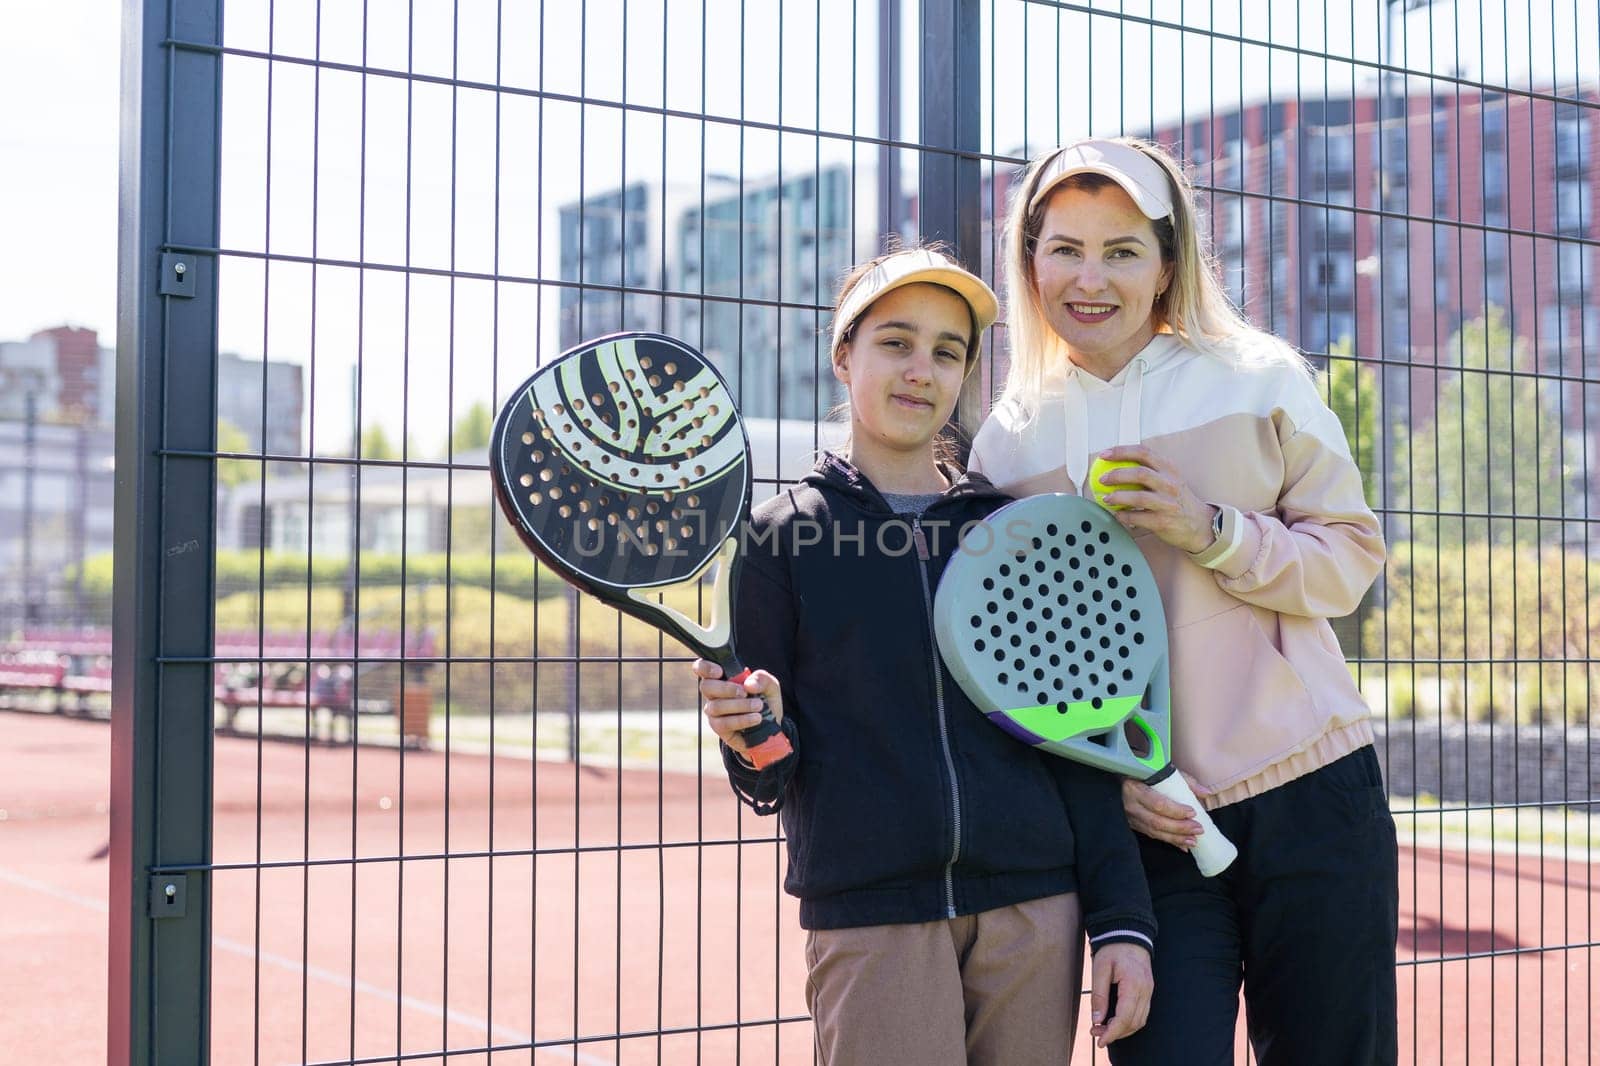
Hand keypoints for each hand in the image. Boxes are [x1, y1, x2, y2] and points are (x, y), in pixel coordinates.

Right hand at [693, 659, 782, 753]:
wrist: (771, 727)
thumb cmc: (765, 702)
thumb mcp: (770, 686)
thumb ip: (762, 678)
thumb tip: (748, 684)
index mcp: (722, 678)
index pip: (702, 668)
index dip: (705, 667)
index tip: (720, 672)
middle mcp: (714, 694)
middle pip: (706, 686)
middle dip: (726, 688)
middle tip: (745, 692)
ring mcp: (714, 712)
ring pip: (716, 706)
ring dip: (740, 705)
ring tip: (758, 706)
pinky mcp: (719, 728)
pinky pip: (723, 723)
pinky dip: (742, 720)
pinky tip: (756, 718)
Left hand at [1089, 941, 1153, 1046]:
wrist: (1128, 933)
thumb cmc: (1112, 949)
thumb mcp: (1100, 968)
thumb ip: (1099, 994)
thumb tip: (1097, 1019)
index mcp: (1133, 984)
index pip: (1125, 1017)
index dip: (1112, 1032)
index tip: (1099, 1040)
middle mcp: (1145, 991)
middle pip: (1134, 1023)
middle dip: (1115, 1033)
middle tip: (1096, 1033)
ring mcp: (1149, 991)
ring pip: (1140, 1021)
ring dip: (1123, 1029)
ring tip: (1103, 1028)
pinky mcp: (1148, 991)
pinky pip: (1142, 1013)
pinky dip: (1129, 1022)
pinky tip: (1115, 1020)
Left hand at [1094, 444, 1216, 554]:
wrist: (1200, 523)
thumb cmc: (1177, 499)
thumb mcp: (1169, 478)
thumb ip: (1148, 470)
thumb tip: (1115, 464)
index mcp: (1169, 469)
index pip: (1144, 453)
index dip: (1121, 451)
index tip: (1104, 455)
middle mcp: (1170, 484)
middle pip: (1140, 473)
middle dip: (1116, 474)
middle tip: (1102, 479)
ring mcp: (1168, 503)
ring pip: (1138, 497)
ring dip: (1117, 497)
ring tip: (1106, 498)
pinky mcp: (1163, 522)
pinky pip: (1137, 518)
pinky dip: (1124, 516)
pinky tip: (1118, 514)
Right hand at [1121, 774, 1206, 848]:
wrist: (1118, 779)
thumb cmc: (1142, 772)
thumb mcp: (1161, 771)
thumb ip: (1184, 781)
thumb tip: (1206, 793)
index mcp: (1136, 788)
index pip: (1158, 803)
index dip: (1176, 811)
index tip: (1193, 812)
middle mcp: (1131, 805)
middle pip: (1157, 821)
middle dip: (1180, 828)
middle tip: (1199, 829)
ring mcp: (1130, 817)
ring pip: (1154, 832)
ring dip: (1176, 838)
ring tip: (1193, 841)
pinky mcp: (1132, 824)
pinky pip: (1152, 835)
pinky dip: (1169, 841)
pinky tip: (1182, 845)